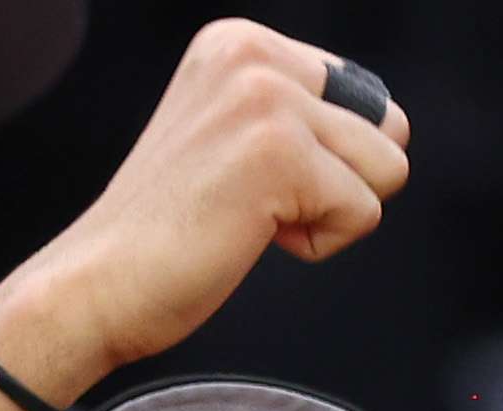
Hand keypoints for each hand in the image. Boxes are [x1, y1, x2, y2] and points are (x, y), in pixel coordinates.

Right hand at [0, 20, 407, 398]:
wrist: (103, 277)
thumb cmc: (175, 224)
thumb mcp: (237, 133)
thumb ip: (305, 111)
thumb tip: (399, 124)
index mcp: (240, 42)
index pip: (367, 98)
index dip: (333, 158)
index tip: (255, 174)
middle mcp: (252, 54)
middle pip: (389, 128)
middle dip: (347, 181)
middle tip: (261, 199)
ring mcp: (266, 98)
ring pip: (388, 169)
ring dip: (332, 213)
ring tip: (254, 215)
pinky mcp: (281, 153)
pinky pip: (366, 212)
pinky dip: (321, 244)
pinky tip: (253, 234)